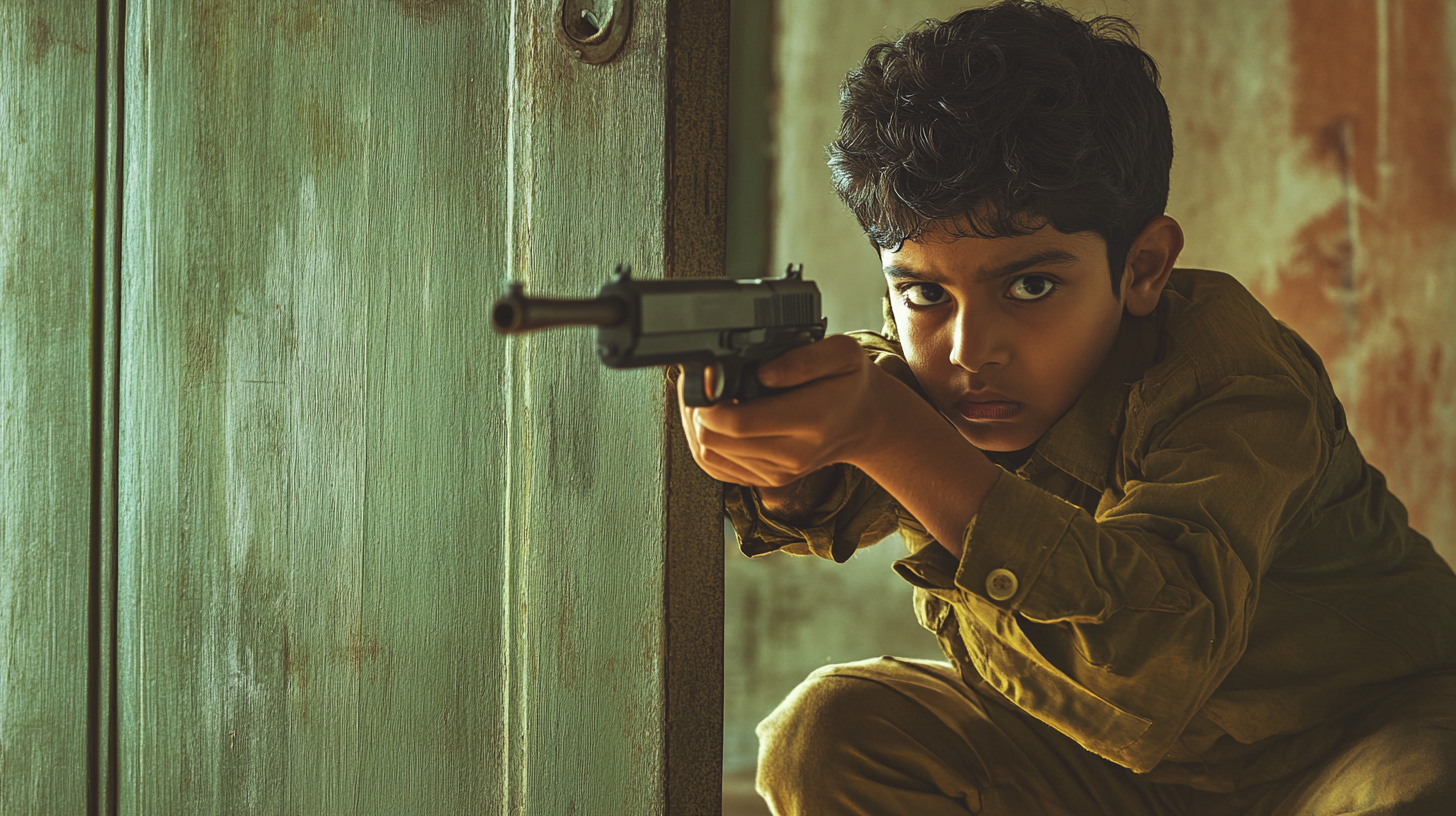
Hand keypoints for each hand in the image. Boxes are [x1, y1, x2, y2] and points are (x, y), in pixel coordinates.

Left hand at [677, 334, 1002, 558]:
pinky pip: (717, 468)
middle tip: (696, 384)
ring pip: (709, 456)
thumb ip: (804, 358)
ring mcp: (778, 472)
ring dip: (694, 427)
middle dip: (694, 411)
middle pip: (715, 441)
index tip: (703, 378)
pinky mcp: (766, 479)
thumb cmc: (849, 382)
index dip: (707, 402)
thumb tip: (763, 373)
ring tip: (700, 399)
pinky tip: (710, 420)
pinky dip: (704, 444)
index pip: (738, 423)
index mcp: (809, 421)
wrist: (862, 421)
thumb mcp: (842, 354)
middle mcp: (792, 454)